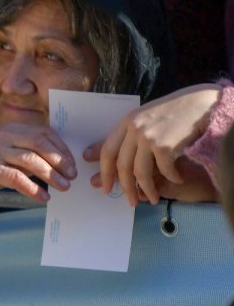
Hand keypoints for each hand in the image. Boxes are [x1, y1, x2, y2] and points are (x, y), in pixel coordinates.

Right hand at [0, 123, 75, 219]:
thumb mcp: (10, 156)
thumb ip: (31, 155)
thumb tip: (61, 165)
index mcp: (12, 129)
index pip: (44, 133)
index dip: (62, 149)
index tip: (72, 165)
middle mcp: (4, 135)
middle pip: (40, 143)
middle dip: (60, 160)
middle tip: (71, 176)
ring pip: (30, 160)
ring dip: (51, 175)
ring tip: (64, 188)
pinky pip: (16, 178)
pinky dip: (32, 188)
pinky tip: (42, 198)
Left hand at [84, 83, 220, 204]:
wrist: (201, 104)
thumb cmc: (175, 112)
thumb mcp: (146, 118)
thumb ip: (131, 135)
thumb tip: (112, 158)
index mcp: (126, 121)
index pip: (108, 151)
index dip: (105, 172)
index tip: (104, 187)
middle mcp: (134, 129)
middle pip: (122, 165)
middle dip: (125, 187)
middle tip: (130, 202)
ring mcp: (148, 137)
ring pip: (140, 172)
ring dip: (147, 190)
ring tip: (154, 199)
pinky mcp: (165, 145)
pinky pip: (164, 171)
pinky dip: (171, 179)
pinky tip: (177, 179)